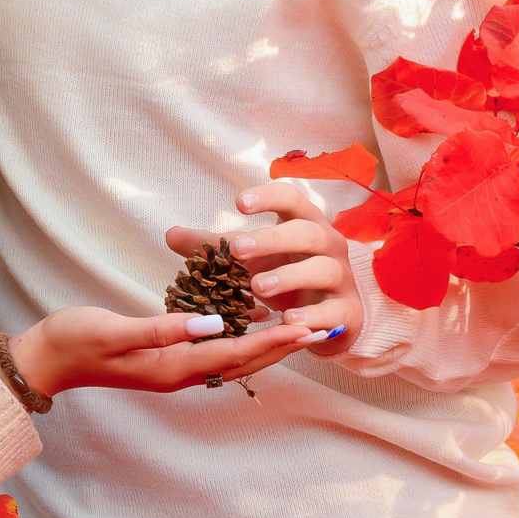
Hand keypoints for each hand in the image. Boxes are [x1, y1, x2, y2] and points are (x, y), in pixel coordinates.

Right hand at [8, 306, 324, 397]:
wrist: (45, 360)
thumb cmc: (74, 340)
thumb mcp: (114, 329)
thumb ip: (161, 328)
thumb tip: (209, 324)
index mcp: (171, 367)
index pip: (233, 353)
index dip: (272, 340)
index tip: (306, 326)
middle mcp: (179, 372)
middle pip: (243, 360)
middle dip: (283, 345)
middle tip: (322, 328)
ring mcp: (172, 368)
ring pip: (232, 356)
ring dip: (268, 343)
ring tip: (301, 327)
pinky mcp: (165, 358)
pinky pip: (213, 350)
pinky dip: (241, 337)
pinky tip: (253, 322)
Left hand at [166, 178, 365, 353]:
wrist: (327, 316)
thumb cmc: (287, 276)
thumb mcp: (253, 261)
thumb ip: (216, 248)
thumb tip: (172, 234)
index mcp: (303, 223)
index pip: (291, 199)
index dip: (268, 197)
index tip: (238, 203)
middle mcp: (328, 245)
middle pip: (307, 231)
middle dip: (273, 238)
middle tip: (238, 251)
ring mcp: (341, 277)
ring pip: (323, 268)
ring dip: (290, 276)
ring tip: (257, 287)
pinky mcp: (347, 311)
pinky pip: (333, 311)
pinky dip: (312, 315)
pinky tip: (288, 320)